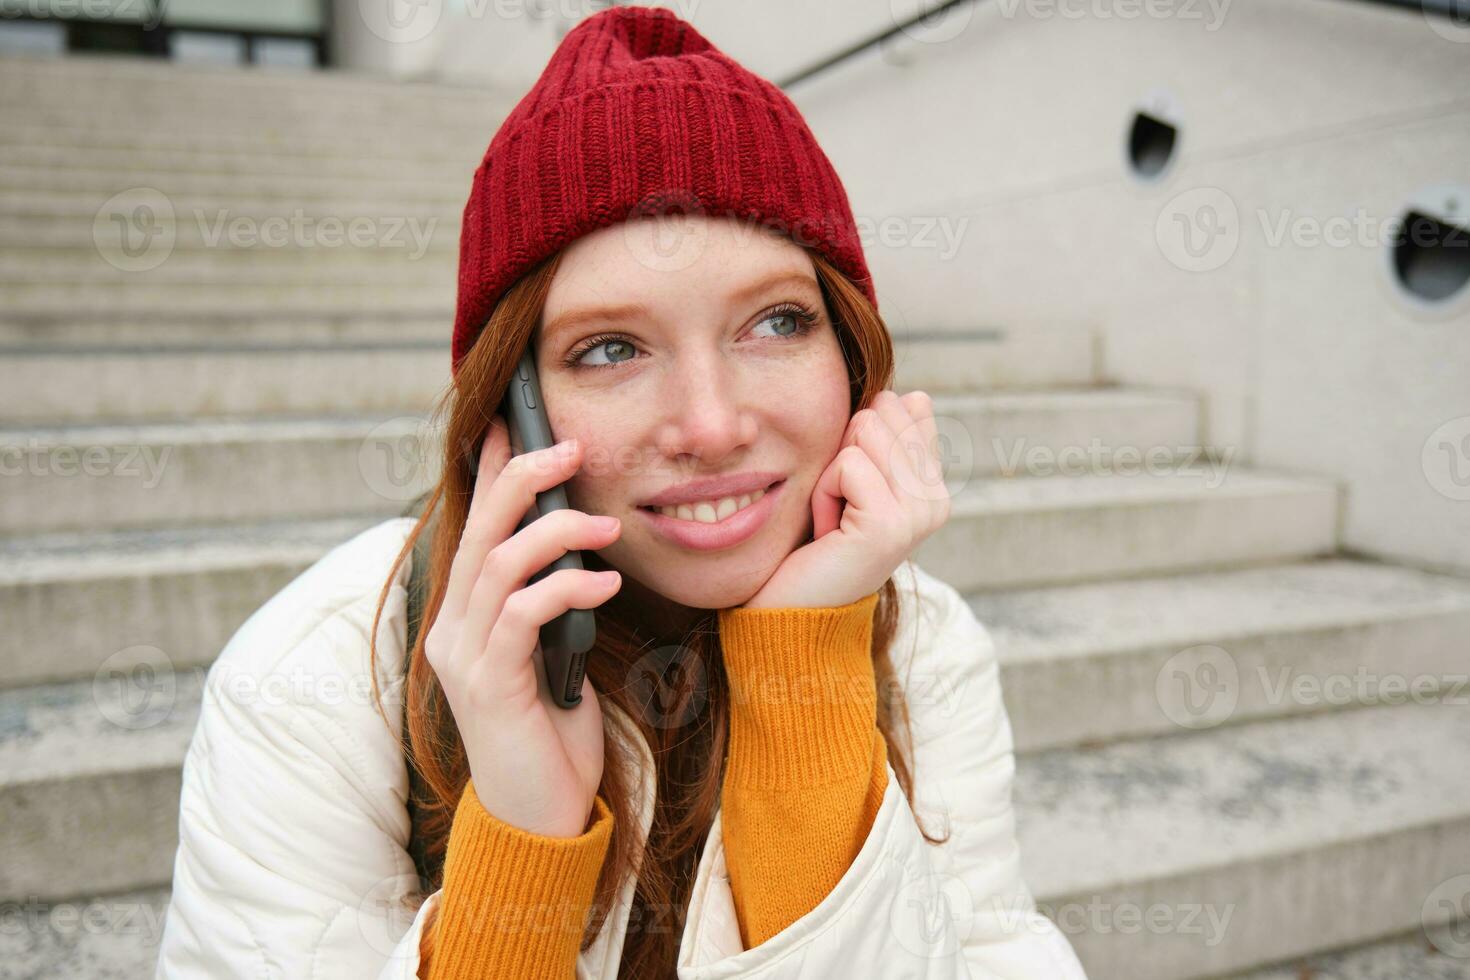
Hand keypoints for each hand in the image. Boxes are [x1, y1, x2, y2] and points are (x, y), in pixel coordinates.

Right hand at [422, 415, 622, 838]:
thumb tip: (577, 554)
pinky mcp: (489, 684)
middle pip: (477, 531)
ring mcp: (464, 657)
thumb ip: (548, 609)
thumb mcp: (551, 657)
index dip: (489, 474)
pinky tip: (604, 586)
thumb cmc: (552, 736)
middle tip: (569, 447)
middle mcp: (452, 630)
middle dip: (521, 478)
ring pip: (498, 563)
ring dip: (557, 532)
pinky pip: (524, 613)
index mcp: (463, 618)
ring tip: (606, 527)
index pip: (471, 529)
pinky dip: (566, 587)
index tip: (513, 425)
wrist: (538, 818)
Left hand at [743, 389, 950, 609]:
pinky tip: (828, 529)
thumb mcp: (854, 480)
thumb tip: (916, 396)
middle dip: (843, 451)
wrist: (798, 608)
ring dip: (831, 472)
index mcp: (934, 486)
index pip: (908, 407)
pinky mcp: (890, 524)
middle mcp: (936, 501)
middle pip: (882, 412)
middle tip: (839, 506)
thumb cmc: (817, 541)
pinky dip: (824, 491)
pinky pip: (848, 464)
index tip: (852, 489)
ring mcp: (919, 514)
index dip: (859, 437)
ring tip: (834, 517)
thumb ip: (884, 439)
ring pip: (865, 430)